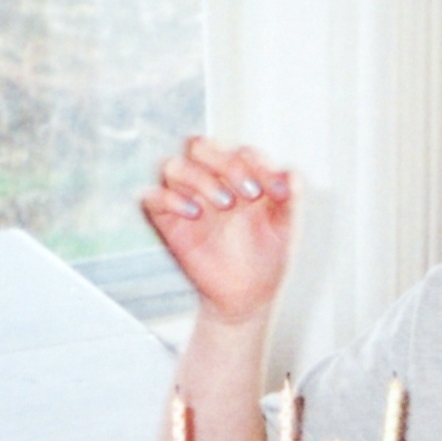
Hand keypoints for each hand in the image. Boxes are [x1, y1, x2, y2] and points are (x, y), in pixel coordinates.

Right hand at [141, 138, 293, 324]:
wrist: (249, 294)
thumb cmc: (266, 256)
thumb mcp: (286, 226)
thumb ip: (290, 197)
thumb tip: (289, 172)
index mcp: (239, 176)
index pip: (241, 152)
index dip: (261, 166)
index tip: (279, 194)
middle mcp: (209, 180)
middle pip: (199, 146)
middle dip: (226, 163)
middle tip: (250, 193)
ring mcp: (185, 198)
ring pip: (173, 165)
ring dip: (201, 179)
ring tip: (226, 204)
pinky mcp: (165, 220)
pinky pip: (151, 196)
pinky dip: (170, 199)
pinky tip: (195, 213)